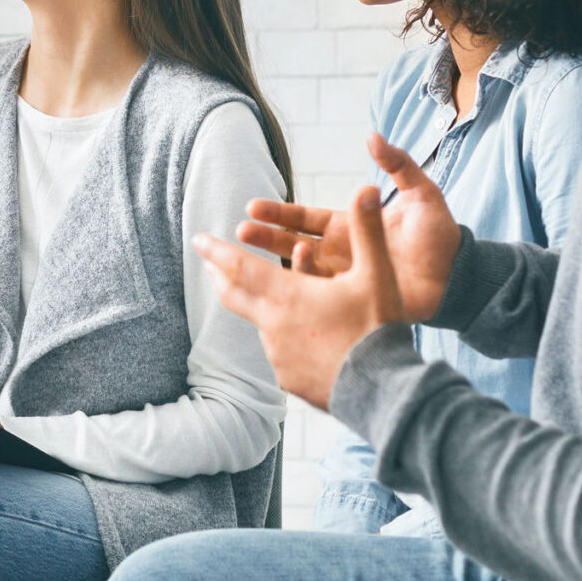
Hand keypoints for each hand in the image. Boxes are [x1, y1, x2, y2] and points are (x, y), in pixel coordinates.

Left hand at [196, 186, 406, 411]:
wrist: (383, 391)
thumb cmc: (379, 329)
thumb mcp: (377, 276)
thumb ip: (368, 231)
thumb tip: (368, 189)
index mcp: (288, 295)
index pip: (240, 267)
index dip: (216, 251)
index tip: (197, 239)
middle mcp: (273, 325)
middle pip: (235, 295)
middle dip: (220, 275)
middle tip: (209, 264)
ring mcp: (277, 355)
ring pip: (260, 323)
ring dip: (259, 307)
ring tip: (268, 298)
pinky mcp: (287, 378)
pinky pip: (278, 351)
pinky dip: (282, 337)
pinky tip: (300, 338)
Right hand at [232, 134, 461, 322]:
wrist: (460, 275)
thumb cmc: (439, 235)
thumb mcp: (422, 194)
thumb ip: (399, 165)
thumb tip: (372, 136)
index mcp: (349, 226)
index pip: (304, 219)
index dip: (279, 213)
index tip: (252, 207)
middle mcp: (341, 252)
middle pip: (293, 243)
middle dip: (266, 236)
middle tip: (240, 231)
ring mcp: (347, 277)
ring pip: (303, 270)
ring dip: (280, 261)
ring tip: (255, 253)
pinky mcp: (358, 299)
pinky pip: (326, 294)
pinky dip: (308, 286)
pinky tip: (295, 276)